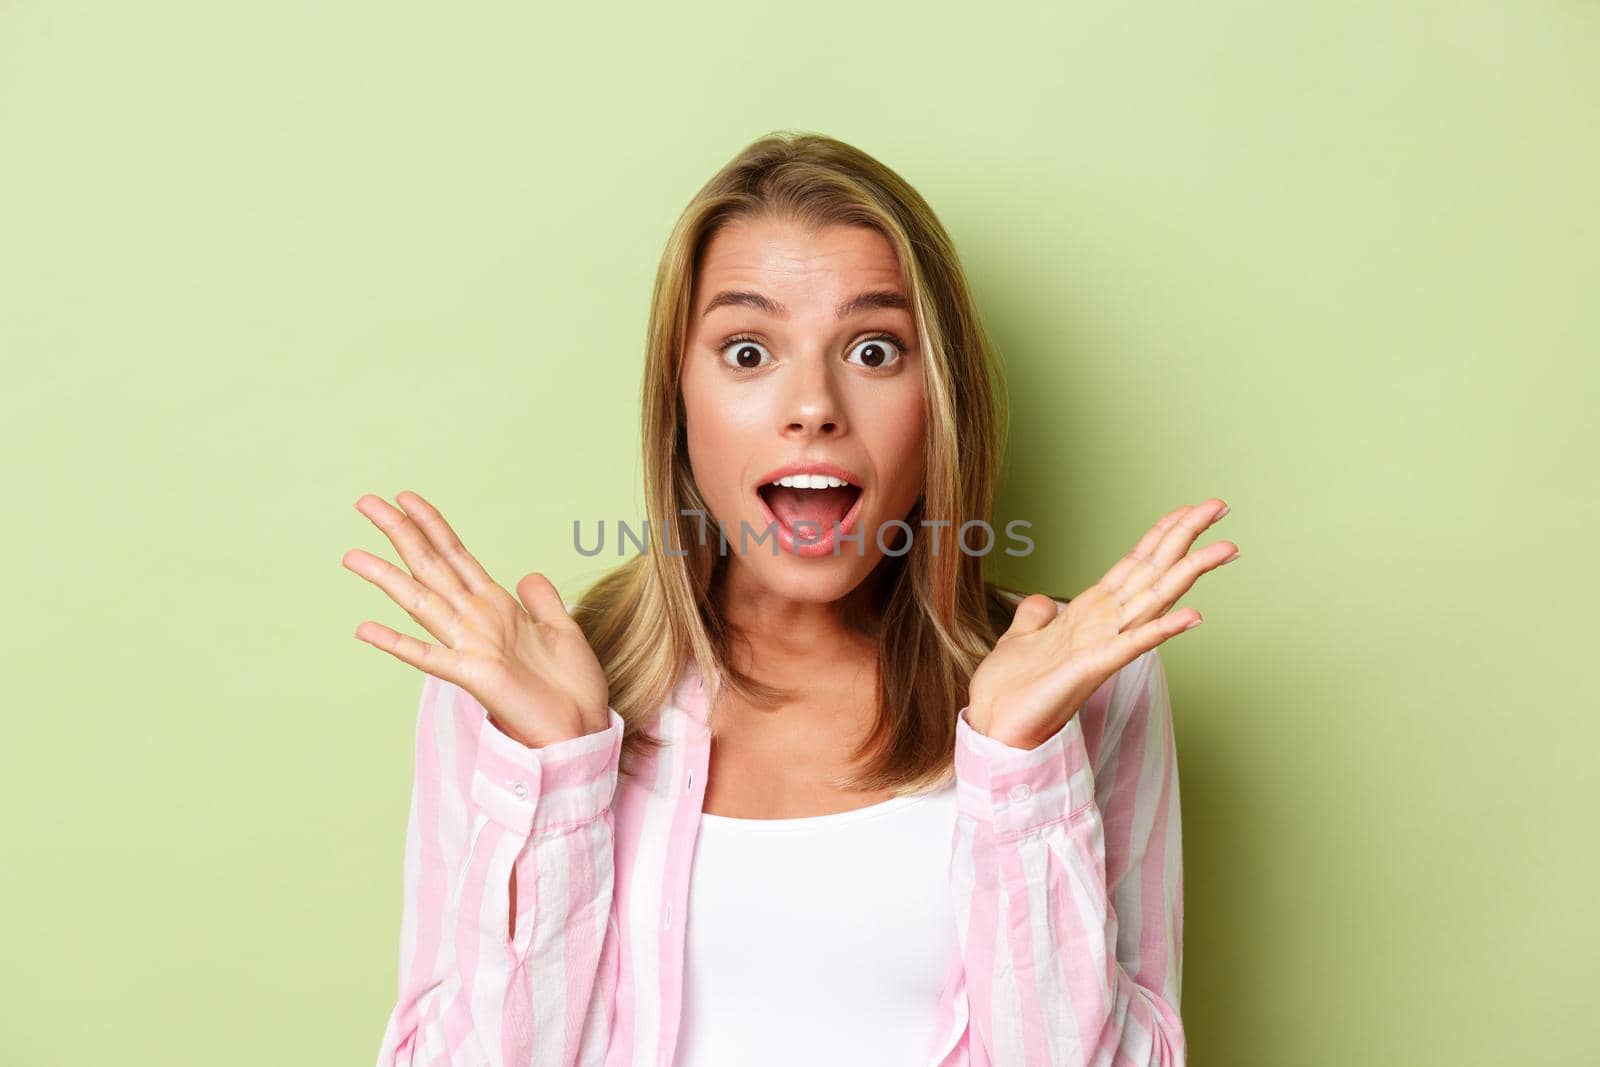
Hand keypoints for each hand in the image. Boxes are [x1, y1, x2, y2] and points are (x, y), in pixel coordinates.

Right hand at [342, 490, 609, 747]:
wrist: (580, 728)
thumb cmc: (570, 685)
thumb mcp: (562, 629)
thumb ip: (542, 599)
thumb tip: (527, 574)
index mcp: (496, 606)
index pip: (456, 555)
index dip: (432, 525)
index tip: (406, 497)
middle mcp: (476, 620)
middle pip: (430, 566)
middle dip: (400, 532)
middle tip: (365, 502)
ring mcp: (470, 647)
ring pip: (421, 602)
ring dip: (387, 577)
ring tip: (352, 555)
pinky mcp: (473, 676)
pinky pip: (430, 656)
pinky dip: (397, 643)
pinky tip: (365, 629)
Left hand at [967, 498, 1237, 748]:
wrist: (995, 726)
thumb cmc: (1011, 690)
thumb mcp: (1019, 639)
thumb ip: (1035, 617)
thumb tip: (1040, 600)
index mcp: (1090, 613)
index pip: (1133, 564)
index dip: (1160, 535)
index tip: (1189, 508)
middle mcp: (1105, 624)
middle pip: (1154, 571)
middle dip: (1186, 538)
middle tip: (1220, 506)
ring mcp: (1104, 645)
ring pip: (1154, 600)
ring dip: (1189, 573)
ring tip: (1225, 548)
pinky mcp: (1093, 668)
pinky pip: (1134, 645)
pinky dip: (1162, 629)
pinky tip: (1193, 616)